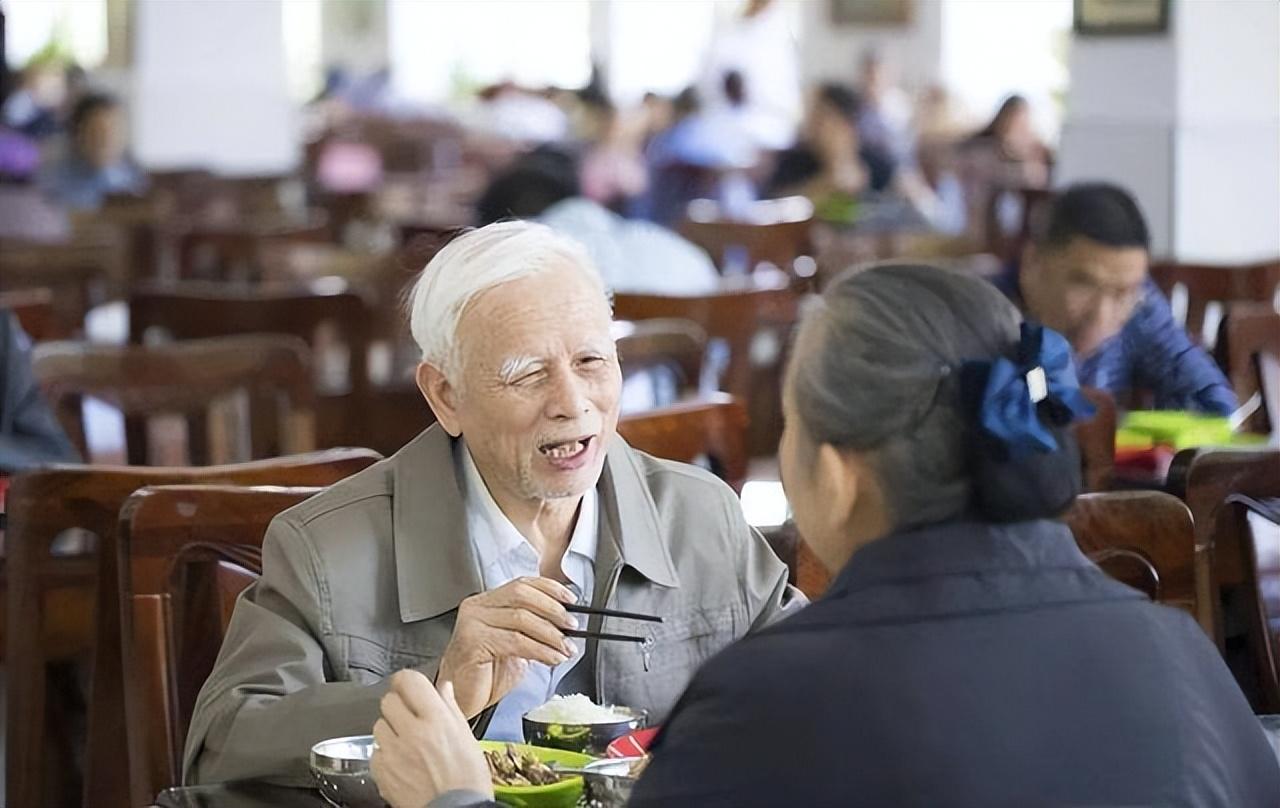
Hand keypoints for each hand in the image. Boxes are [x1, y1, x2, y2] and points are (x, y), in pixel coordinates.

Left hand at [371, 671, 492, 807]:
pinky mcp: (381, 771)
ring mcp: (393, 752)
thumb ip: (450, 708)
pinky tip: (400, 761)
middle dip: (398, 706)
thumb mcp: (466, 737)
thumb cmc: (467, 778)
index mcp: (436, 718)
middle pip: (388, 701)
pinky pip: (375, 751)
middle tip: (410, 717)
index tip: (406, 685)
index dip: (405, 680)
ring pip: (378, 725)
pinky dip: (384, 754)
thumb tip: (443, 688)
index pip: (409, 681)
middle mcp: (412, 731)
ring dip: (390, 729)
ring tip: (406, 743)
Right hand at [435, 576, 577, 718]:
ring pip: (521, 618)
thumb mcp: (515, 644)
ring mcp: (472, 623)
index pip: (522, 583)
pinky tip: (552, 658)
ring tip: (566, 648)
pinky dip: (540, 650)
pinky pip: (516, 641)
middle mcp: (476, 607)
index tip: (571, 600)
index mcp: (486, 602)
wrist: (462, 699)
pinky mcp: (473, 642)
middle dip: (553, 610)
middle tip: (572, 626)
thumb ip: (534, 628)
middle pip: (522, 595)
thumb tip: (565, 622)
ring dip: (551, 634)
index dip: (550, 588)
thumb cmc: (486, 675)